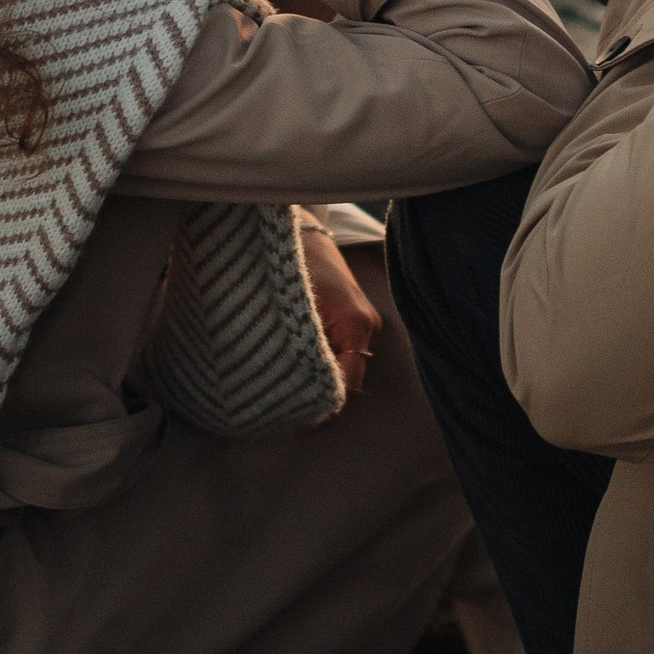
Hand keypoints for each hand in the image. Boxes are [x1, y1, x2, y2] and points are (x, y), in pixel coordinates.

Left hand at [298, 221, 381, 403]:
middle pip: (348, 379)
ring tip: (288, 400)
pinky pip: (341, 352)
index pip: (347, 382)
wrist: (298, 227)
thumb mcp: (292, 307)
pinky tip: (297, 375)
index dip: (324, 407)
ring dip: (320, 382)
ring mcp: (362, 321)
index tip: (298, 426)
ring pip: (345, 366)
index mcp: (356, 324)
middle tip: (287, 418)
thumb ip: (299, 349)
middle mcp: (366, 325)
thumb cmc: (293, 262)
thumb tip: (292, 391)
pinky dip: (322, 366)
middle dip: (321, 399)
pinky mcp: (352, 317)